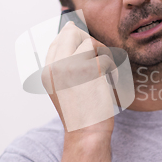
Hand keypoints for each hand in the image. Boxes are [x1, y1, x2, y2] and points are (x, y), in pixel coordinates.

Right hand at [41, 21, 117, 135]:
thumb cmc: (82, 113)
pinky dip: (113, 68)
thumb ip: (66, 63)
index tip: (89, 50)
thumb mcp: (65, 87)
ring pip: (90, 41)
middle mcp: (55, 67)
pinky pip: (105, 57)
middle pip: (71, 33)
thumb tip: (71, 28)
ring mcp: (71, 68)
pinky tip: (112, 81)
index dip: (75, 39)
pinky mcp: (89, 72)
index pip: (58, 41)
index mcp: (48, 72)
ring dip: (103, 53)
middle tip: (100, 57)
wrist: (87, 133)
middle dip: (89, 40)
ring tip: (108, 70)